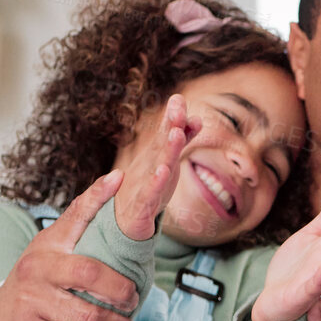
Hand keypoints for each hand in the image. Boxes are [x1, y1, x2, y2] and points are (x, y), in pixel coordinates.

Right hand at [0, 171, 139, 320]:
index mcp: (50, 245)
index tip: (120, 180)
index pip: (76, 215)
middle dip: (122, 292)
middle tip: (134, 301)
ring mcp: (33, 301)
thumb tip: (117, 184)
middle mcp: (38, 269)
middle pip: (91, 274)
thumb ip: (82, 226)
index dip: (97, 196)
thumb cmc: (40, 285)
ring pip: (90, 317)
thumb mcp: (54, 252)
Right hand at [114, 94, 197, 240]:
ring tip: (176, 133)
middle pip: (161, 145)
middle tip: (179, 108)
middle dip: (171, 126)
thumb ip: (182, 140)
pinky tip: (163, 171)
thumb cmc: (147, 186)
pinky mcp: (141, 205)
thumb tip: (197, 117)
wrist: (123, 221)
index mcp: (153, 156)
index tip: (179, 99)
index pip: (165, 134)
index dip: (174, 118)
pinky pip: (150, 193)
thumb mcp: (167, 161)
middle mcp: (147, 166)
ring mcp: (143, 184)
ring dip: (167, 150)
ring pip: (157, 165)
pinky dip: (156, 183)